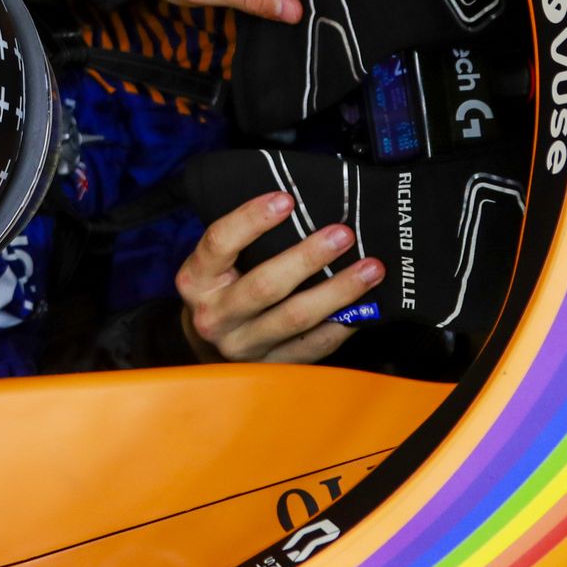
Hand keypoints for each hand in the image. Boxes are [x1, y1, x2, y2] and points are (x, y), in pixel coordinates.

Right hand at [177, 191, 383, 362]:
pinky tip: (364, 307)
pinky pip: (313, 346)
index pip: (219, 243)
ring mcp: (242, 345)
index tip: (287, 199)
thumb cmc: (220, 289)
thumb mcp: (214, 264)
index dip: (251, 219)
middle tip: (343, 234)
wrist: (208, 345)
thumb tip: (299, 209)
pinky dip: (342, 324)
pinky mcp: (269, 366)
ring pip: (295, 317)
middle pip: (264, 285)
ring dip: (338, 291)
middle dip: (308, 257)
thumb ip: (243, 243)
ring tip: (370, 268)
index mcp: (195, 280)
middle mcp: (214, 315)